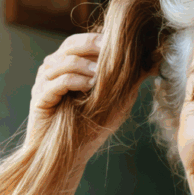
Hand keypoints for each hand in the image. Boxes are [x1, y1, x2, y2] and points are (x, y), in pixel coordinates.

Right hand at [24, 33, 145, 159]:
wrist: (71, 155)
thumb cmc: (92, 126)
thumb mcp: (117, 100)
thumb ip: (130, 80)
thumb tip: (153, 62)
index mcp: (67, 65)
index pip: (79, 41)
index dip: (97, 39)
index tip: (117, 44)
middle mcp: (53, 70)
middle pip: (70, 46)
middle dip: (92, 47)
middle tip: (109, 53)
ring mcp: (43, 82)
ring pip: (64, 62)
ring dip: (85, 66)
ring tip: (100, 77)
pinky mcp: (40, 98)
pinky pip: (57, 82)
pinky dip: (75, 81)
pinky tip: (89, 87)